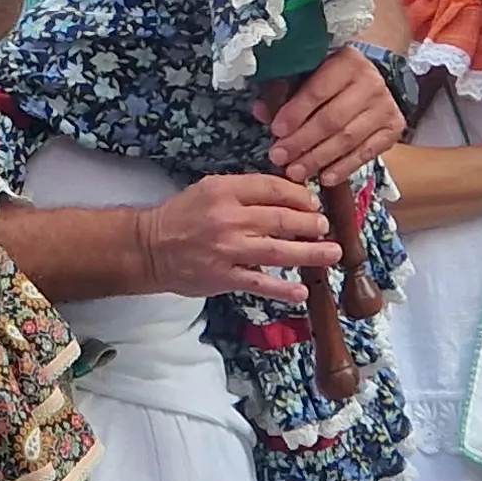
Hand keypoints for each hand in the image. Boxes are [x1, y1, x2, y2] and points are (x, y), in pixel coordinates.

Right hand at [133, 174, 340, 301]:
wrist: (150, 247)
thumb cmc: (183, 216)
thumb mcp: (210, 189)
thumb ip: (245, 191)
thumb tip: (287, 195)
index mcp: (225, 190)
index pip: (273, 188)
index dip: (300, 195)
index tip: (313, 202)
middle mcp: (228, 218)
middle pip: (282, 218)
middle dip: (311, 223)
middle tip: (325, 227)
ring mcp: (227, 249)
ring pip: (279, 250)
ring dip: (310, 253)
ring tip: (331, 253)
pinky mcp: (224, 276)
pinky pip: (260, 283)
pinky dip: (283, 289)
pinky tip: (302, 292)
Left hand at [258, 47, 403, 185]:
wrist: (374, 80)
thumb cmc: (332, 79)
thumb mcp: (308, 75)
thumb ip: (285, 92)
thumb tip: (261, 112)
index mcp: (346, 62)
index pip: (318, 90)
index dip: (295, 113)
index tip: (275, 131)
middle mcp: (370, 82)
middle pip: (332, 119)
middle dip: (302, 142)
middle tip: (279, 158)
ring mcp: (385, 107)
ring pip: (348, 138)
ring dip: (318, 158)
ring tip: (296, 171)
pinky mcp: (394, 129)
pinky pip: (367, 153)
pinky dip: (344, 168)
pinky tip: (324, 178)